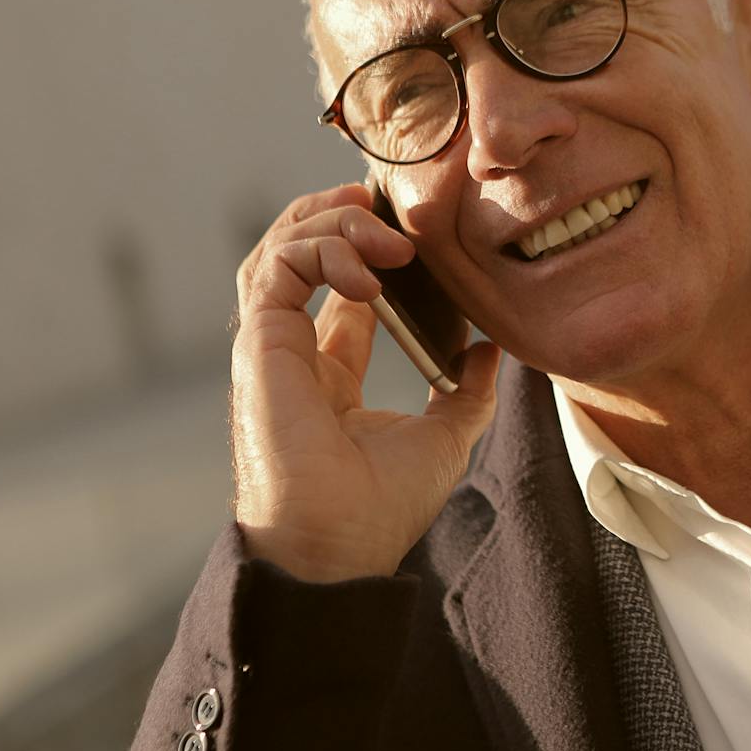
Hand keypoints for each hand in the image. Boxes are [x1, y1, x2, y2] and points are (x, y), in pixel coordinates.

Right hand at [230, 182, 502, 580]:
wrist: (338, 545)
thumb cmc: (380, 507)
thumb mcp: (444, 438)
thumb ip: (467, 391)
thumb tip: (491, 350)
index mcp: (329, 374)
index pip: (341, 289)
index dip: (371, 247)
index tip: (416, 233)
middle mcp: (294, 353)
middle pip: (301, 254)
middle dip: (340, 217)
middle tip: (387, 205)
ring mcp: (271, 345)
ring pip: (282, 249)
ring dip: (332, 222)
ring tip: (387, 233)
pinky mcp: (260, 341)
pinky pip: (279, 266)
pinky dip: (322, 249)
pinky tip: (371, 274)